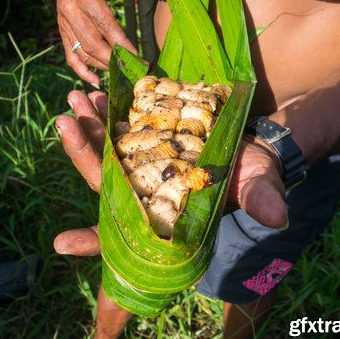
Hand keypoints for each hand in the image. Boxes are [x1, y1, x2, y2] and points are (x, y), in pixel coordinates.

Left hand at [54, 102, 286, 257]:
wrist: (250, 143)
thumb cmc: (252, 171)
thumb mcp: (258, 182)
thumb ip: (261, 198)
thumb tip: (278, 216)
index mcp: (165, 213)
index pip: (125, 233)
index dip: (94, 241)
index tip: (61, 244)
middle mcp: (145, 192)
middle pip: (105, 180)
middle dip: (83, 153)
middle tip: (65, 121)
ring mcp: (141, 165)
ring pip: (105, 152)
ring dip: (88, 127)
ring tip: (76, 99)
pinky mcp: (144, 141)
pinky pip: (117, 130)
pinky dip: (106, 114)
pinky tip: (97, 94)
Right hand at [56, 0, 168, 86]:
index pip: (105, 24)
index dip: (122, 44)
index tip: (138, 58)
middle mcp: (68, 7)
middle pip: (91, 42)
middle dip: (112, 60)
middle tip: (131, 70)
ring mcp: (62, 20)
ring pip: (81, 51)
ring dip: (101, 66)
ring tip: (120, 74)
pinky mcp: (61, 29)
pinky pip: (69, 54)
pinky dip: (81, 70)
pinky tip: (96, 81)